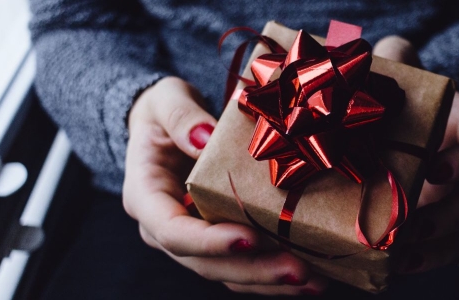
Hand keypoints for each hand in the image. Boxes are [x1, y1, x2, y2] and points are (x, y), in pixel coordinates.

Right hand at [123, 76, 326, 294]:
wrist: (166, 126)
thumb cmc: (164, 112)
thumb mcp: (165, 100)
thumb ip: (181, 117)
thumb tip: (204, 138)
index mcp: (146, 197)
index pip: (172, 231)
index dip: (209, 242)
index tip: (250, 238)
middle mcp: (164, 229)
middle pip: (205, 263)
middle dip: (253, 269)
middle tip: (298, 269)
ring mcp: (192, 239)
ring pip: (227, 273)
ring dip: (269, 280)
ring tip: (312, 280)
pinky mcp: (217, 241)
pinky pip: (242, 265)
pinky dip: (272, 273)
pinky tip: (310, 275)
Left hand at [374, 37, 458, 272]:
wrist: (405, 136)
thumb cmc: (411, 107)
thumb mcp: (408, 84)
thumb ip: (402, 64)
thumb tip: (390, 51)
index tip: (436, 169)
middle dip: (448, 216)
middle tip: (412, 223)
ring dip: (435, 248)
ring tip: (401, 253)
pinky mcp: (446, 231)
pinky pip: (445, 253)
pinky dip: (423, 262)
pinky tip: (395, 266)